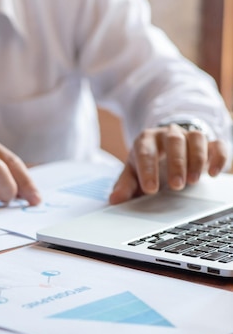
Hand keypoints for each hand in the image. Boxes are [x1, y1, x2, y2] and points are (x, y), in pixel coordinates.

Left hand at [109, 124, 228, 203]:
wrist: (165, 147)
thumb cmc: (148, 162)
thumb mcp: (133, 172)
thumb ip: (125, 185)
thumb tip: (114, 200)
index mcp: (146, 140)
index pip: (145, 152)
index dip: (148, 170)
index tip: (150, 189)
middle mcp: (168, 134)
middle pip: (173, 141)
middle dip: (176, 163)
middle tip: (175, 186)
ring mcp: (189, 136)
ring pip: (196, 138)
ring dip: (197, 160)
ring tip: (193, 181)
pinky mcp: (208, 142)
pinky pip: (217, 144)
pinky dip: (218, 157)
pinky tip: (213, 173)